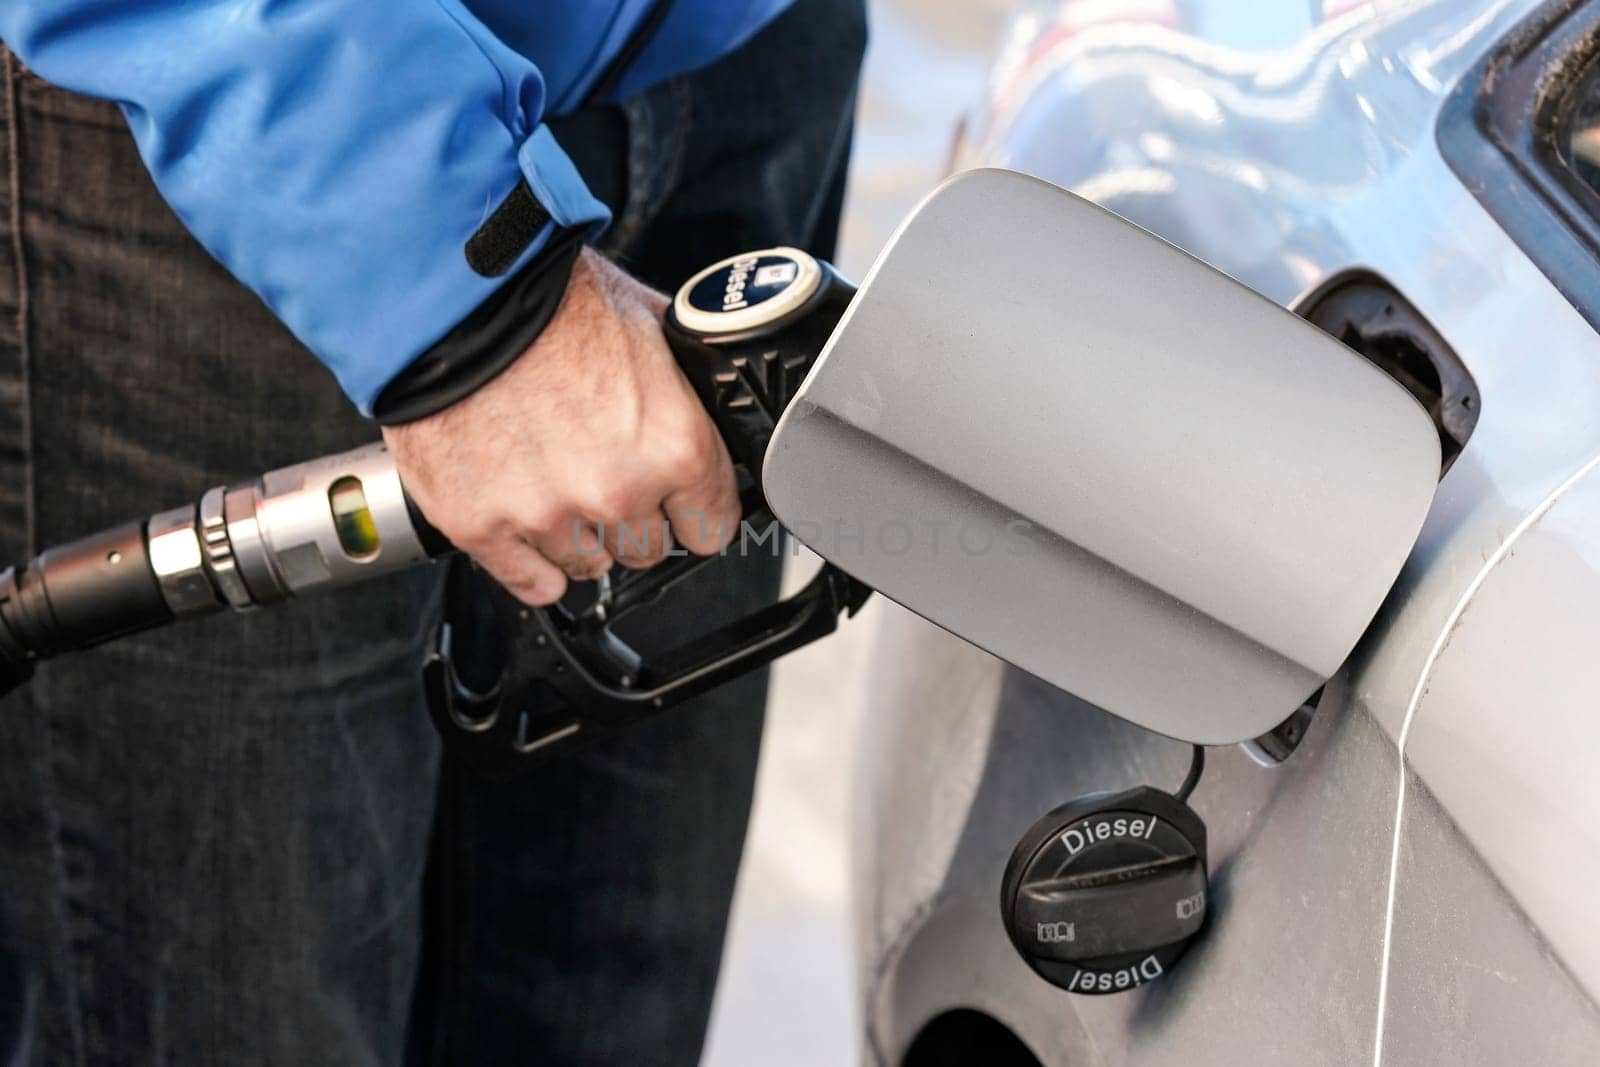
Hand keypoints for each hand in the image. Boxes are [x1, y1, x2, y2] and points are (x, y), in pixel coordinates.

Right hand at [383, 248, 740, 605]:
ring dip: (581, 535)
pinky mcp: (482, 526)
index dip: (696, 508)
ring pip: (590, 565)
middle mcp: (617, 491)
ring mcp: (547, 516)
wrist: (456, 296)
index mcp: (674, 445)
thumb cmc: (546, 298)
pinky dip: (534, 567)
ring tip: (559, 486)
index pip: (713, 525)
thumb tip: (700, 396)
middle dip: (634, 516)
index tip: (682, 502)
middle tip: (606, 473)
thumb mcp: (647, 324)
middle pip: (650, 550)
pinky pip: (529, 582)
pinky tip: (534, 538)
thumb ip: (680, 381)